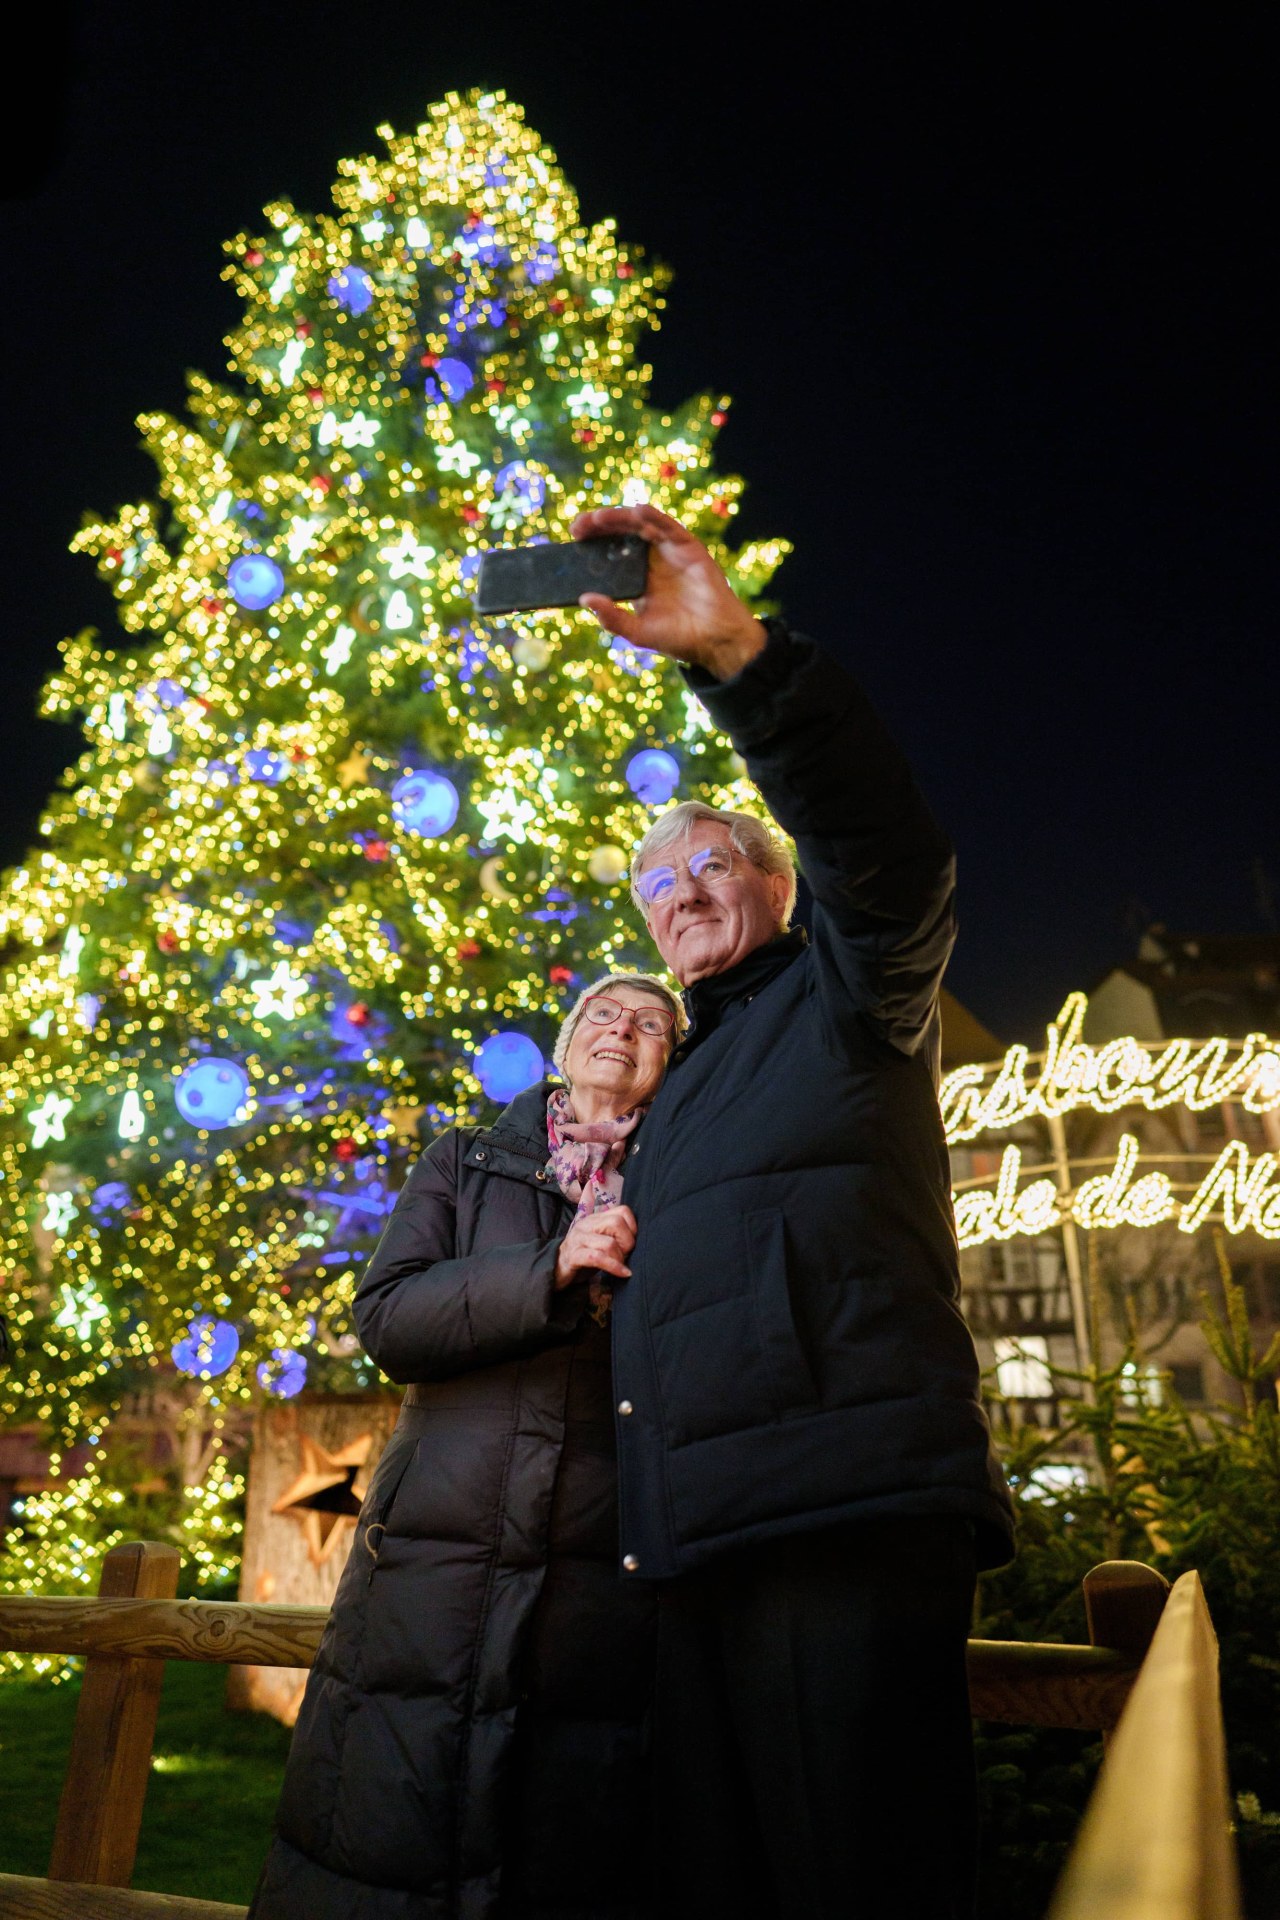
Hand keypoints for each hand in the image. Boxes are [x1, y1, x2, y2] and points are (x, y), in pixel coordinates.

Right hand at [554, 1205, 637, 1289]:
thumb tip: (639, 1237)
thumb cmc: (583, 1256)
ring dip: (620, 1258)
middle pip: (616, 1223)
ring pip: (608, 1243)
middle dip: (627, 1243)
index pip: (623, 1211)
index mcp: (595, 1218)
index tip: (631, 1244)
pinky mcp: (573, 1256)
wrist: (554, 1269)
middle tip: (626, 1256)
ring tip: (621, 1267)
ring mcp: (578, 1239)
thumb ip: (615, 1234)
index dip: (633, 1228)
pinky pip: (597, 1258)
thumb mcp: (600, 1241)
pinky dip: (613, 1267)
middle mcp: (587, 1224)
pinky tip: (623, 1274)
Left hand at [571, 504, 765, 680]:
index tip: (572, 540)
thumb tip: (585, 599)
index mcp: (637, 577)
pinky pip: (668, 526)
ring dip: (619, 517)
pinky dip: (654, 517)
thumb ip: (612, 617)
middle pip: (621, 533)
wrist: (715, 640)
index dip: (592, 542)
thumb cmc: (679, 638)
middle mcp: (651, 560)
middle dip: (598, 526)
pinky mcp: (688, 547)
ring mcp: (669, 551)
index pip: (610, 552)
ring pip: (640, 525)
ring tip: (598, 518)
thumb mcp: (637, 631)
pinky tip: (638, 511)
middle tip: (578, 527)